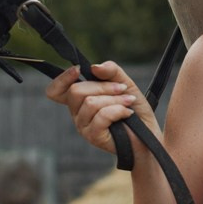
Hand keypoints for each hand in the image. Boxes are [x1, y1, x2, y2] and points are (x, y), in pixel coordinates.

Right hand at [45, 60, 159, 156]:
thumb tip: (94, 67)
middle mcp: (77, 112)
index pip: (55, 91)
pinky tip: (128, 113)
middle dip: (103, 86)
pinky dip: (118, 110)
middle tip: (122, 89)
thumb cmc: (133, 108)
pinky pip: (101, 116)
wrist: (147, 133)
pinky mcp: (92, 136)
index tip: (78, 69)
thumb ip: (110, 71)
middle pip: (75, 91)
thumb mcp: (124, 83)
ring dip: (115, 99)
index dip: (61, 78)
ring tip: (129, 102)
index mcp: (79, 99)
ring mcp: (82, 126)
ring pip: (90, 103)